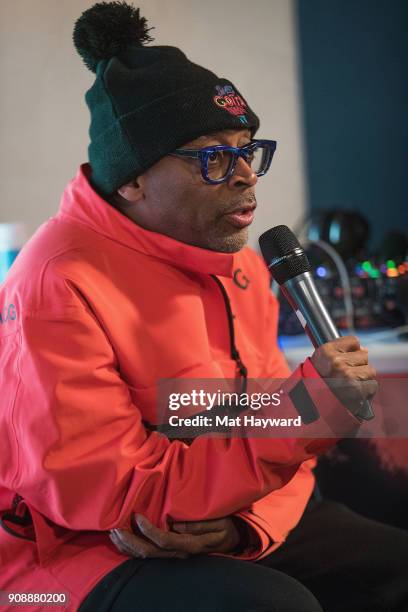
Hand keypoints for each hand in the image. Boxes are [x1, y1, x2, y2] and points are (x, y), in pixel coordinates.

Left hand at [109, 514, 241, 559]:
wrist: (232, 537)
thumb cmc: (225, 525)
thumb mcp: (218, 522)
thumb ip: (199, 525)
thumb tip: (176, 524)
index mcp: (190, 544)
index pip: (163, 540)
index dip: (147, 530)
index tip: (136, 515)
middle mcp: (179, 552)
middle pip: (148, 552)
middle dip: (129, 541)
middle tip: (115, 527)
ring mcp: (173, 554)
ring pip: (145, 557)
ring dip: (127, 546)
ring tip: (114, 533)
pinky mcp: (170, 552)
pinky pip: (147, 554)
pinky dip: (132, 548)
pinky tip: (122, 540)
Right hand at [310, 335, 377, 410]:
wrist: (314, 408)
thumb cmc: (318, 383)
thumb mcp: (320, 361)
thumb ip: (339, 351)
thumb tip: (363, 350)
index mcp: (326, 352)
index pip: (353, 341)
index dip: (351, 351)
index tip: (345, 358)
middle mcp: (337, 362)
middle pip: (364, 356)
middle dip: (358, 365)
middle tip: (346, 376)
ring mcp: (348, 376)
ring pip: (370, 371)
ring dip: (363, 379)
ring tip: (350, 386)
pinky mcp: (358, 390)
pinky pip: (372, 385)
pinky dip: (366, 391)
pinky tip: (354, 394)